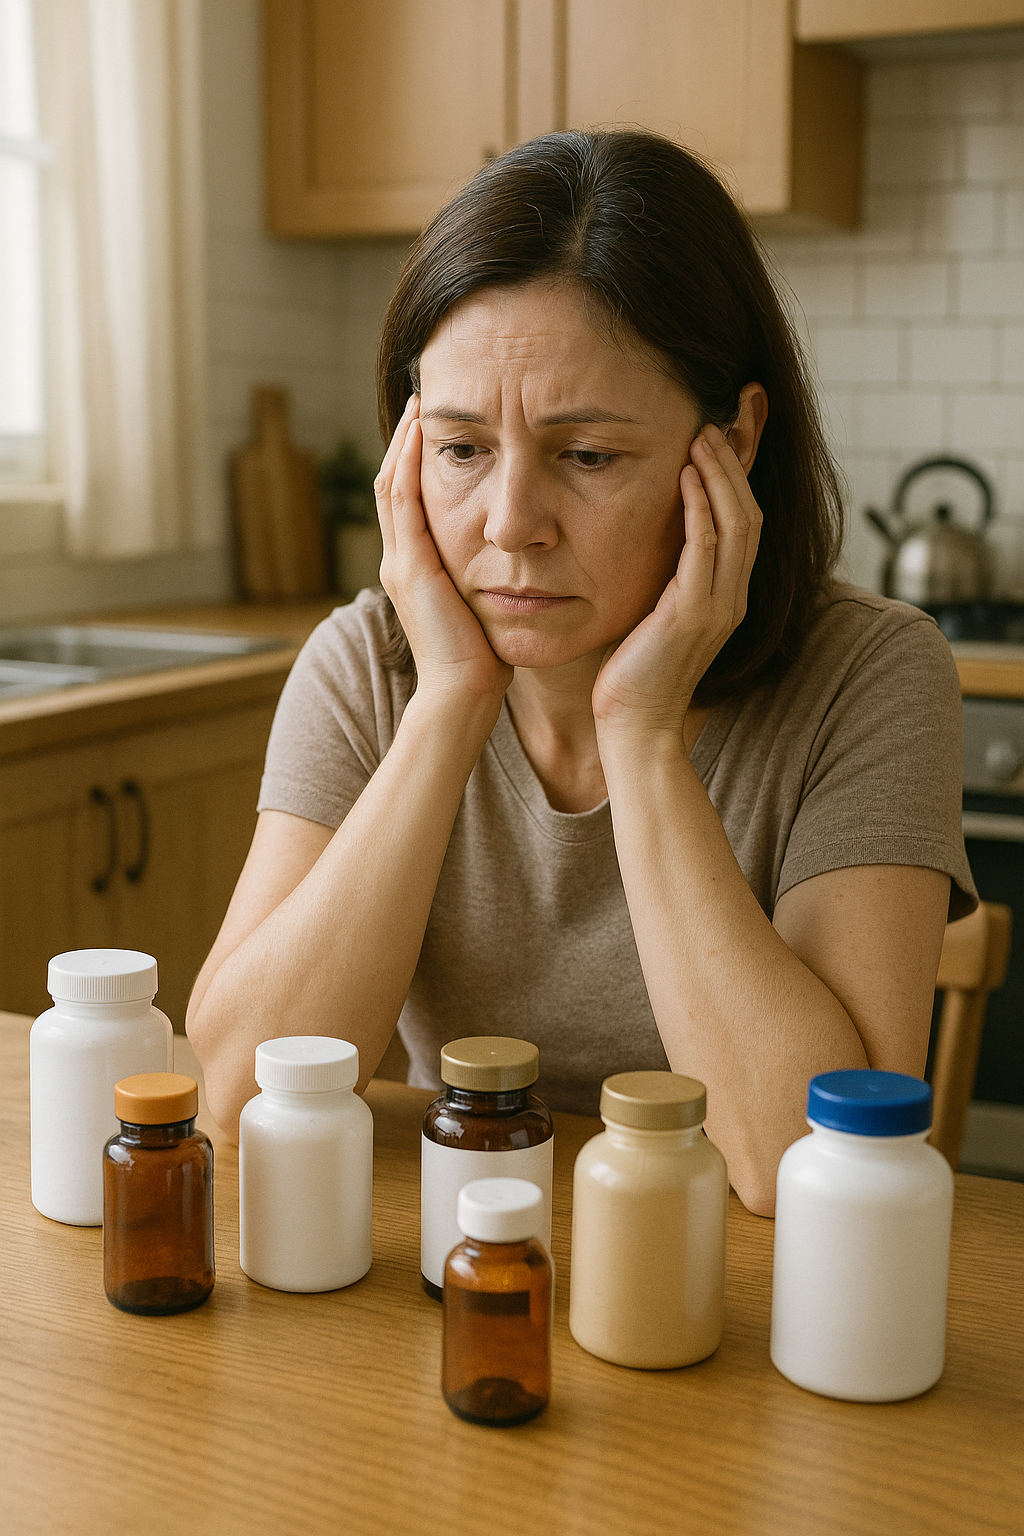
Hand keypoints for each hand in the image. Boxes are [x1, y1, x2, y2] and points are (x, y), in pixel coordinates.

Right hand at [376, 397, 512, 703]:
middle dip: (407, 441)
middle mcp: (401, 561)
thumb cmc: (485, 661)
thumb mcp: (489, 606)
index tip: (438, 425)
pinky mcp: (411, 568)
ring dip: (405, 442)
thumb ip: (494, 577)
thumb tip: (527, 555)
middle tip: (421, 399)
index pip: (410, 500)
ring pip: (392, 484)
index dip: (420, 461)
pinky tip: (422, 432)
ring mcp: (401, 563)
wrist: (464, 695)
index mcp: (417, 569)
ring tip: (419, 404)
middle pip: (394, 483)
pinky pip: (403, 501)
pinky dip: (409, 464)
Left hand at [592, 423, 761, 734]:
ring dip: (720, 474)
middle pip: (750, 514)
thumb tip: (649, 537)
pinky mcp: (692, 615)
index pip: (745, 523)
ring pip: (736, 524)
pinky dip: (699, 507)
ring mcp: (718, 607)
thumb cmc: (633, 673)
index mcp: (727, 597)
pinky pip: (704, 549)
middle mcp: (733, 599)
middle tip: (718, 420)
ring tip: (702, 434)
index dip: (738, 477)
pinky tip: (685, 475)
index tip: (721, 437)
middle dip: (736, 464)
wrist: (634, 726)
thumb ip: (664, 577)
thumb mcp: (654, 613)